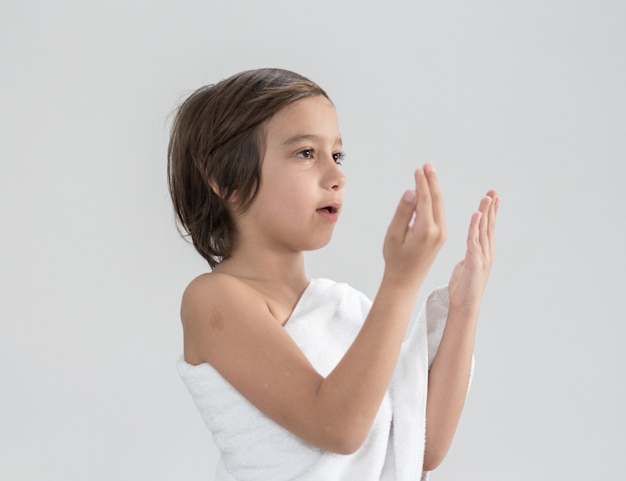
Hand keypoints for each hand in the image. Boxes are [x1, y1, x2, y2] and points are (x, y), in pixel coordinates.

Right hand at [383, 163, 445, 288]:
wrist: (405, 281)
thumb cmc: (395, 259)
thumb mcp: (393, 235)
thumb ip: (403, 212)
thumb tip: (411, 192)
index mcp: (425, 230)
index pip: (425, 199)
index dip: (422, 183)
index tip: (418, 169)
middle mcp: (438, 231)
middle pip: (436, 199)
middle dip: (431, 181)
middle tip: (427, 165)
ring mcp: (442, 234)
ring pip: (439, 205)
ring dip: (434, 189)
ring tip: (428, 173)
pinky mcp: (441, 236)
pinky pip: (439, 213)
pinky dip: (434, 200)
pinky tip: (429, 192)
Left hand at [448, 190, 498, 314]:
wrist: (464, 306)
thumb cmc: (464, 288)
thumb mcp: (467, 266)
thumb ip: (471, 255)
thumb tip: (471, 248)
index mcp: (484, 252)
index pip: (488, 228)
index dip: (491, 212)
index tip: (492, 197)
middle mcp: (486, 252)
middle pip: (489, 225)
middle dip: (491, 207)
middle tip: (493, 191)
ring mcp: (482, 257)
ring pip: (484, 230)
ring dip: (485, 213)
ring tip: (487, 197)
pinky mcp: (474, 262)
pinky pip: (474, 240)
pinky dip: (475, 227)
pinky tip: (476, 215)